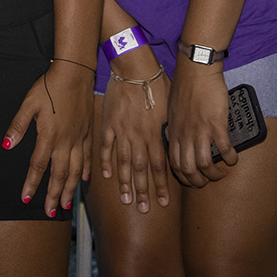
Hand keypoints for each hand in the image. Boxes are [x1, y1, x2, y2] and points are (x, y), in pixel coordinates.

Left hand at [5, 61, 92, 215]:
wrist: (75, 74)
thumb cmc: (48, 87)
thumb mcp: (28, 103)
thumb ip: (18, 126)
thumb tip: (6, 146)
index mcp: (49, 136)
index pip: (38, 166)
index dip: (31, 183)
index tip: (25, 197)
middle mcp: (66, 142)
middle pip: (59, 174)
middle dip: (54, 195)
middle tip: (50, 212)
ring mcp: (79, 139)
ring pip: (76, 171)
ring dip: (70, 189)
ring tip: (66, 204)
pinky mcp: (87, 133)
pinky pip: (88, 159)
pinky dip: (85, 172)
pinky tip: (84, 181)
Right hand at [100, 64, 171, 211]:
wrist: (134, 68)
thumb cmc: (157, 85)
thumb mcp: (169, 110)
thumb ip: (167, 131)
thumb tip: (172, 147)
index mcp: (154, 134)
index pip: (159, 166)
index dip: (161, 186)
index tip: (163, 203)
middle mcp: (137, 137)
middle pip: (140, 169)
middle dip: (143, 191)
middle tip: (143, 209)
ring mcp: (121, 130)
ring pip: (122, 162)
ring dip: (124, 182)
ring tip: (126, 199)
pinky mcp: (108, 122)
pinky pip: (106, 145)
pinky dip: (105, 160)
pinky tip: (105, 175)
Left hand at [167, 62, 235, 186]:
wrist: (195, 69)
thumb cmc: (184, 87)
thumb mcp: (173, 111)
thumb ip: (177, 127)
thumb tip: (182, 140)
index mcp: (173, 132)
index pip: (174, 164)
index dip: (184, 177)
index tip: (192, 180)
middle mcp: (184, 134)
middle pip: (188, 169)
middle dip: (199, 182)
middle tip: (209, 181)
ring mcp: (200, 130)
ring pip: (205, 164)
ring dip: (216, 174)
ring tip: (223, 172)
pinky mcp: (216, 124)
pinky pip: (224, 149)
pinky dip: (230, 158)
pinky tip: (234, 158)